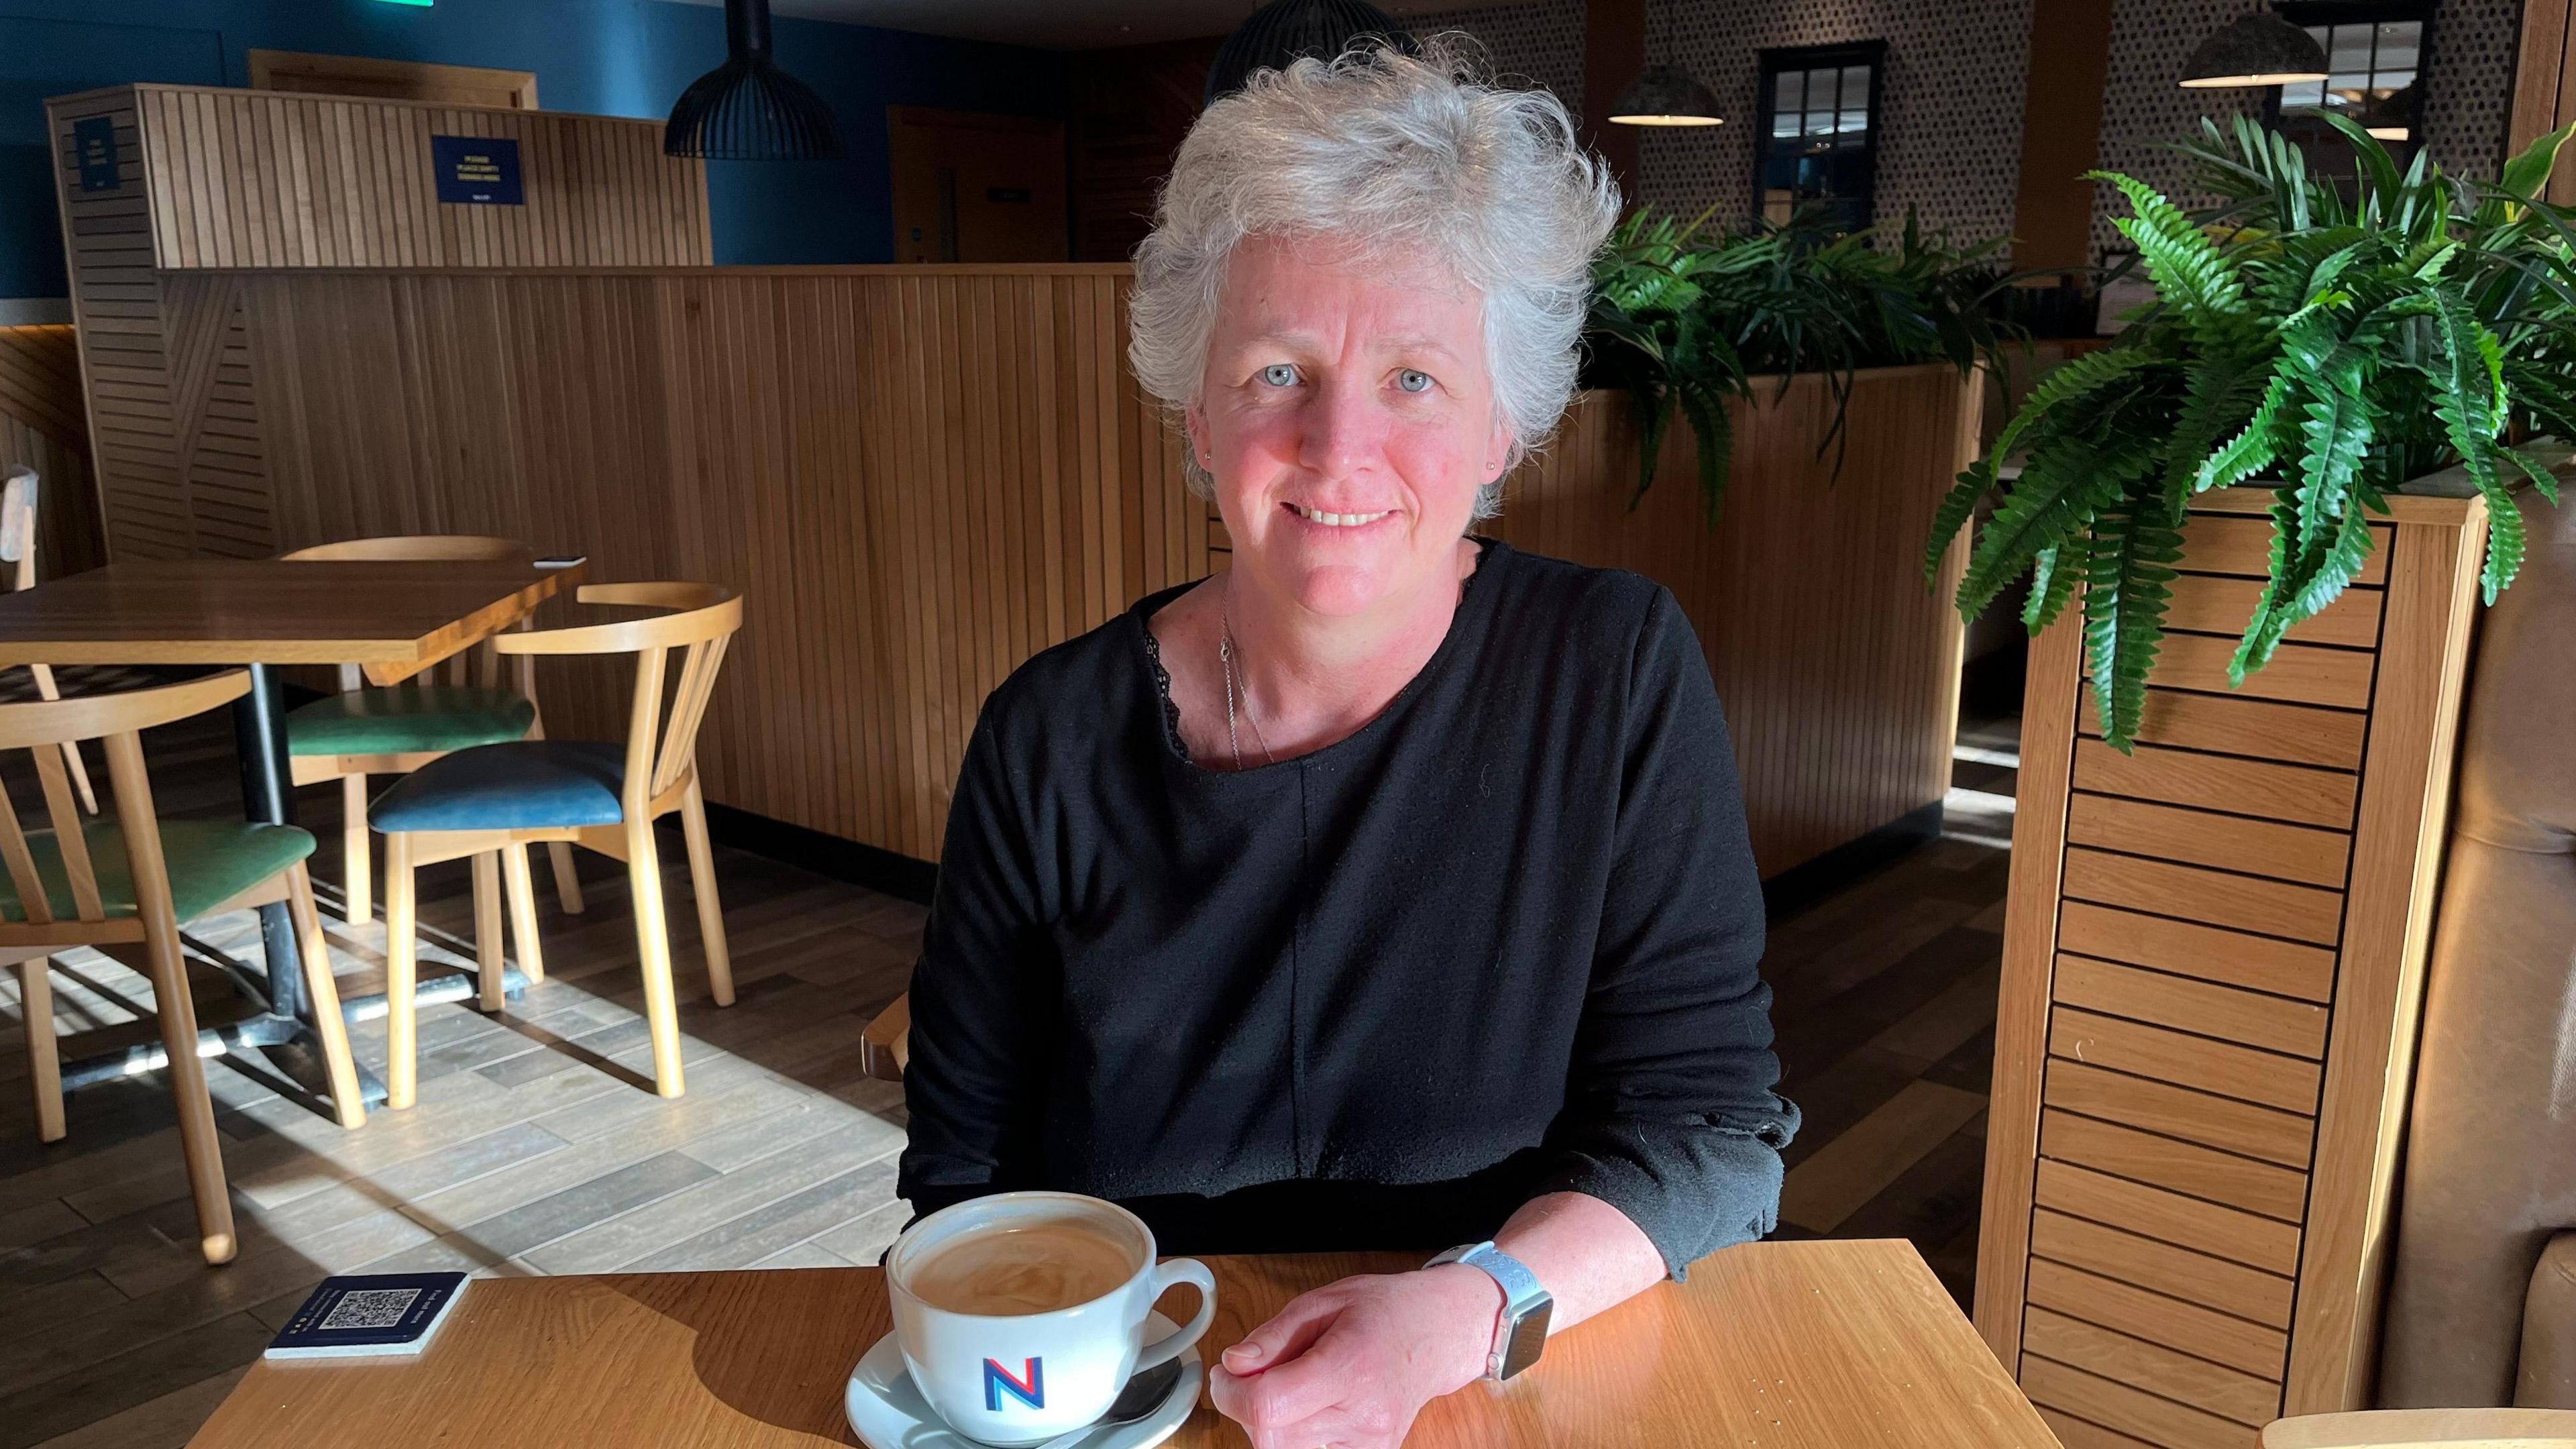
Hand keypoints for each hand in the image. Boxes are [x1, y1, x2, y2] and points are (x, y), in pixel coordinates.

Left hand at [1206, 1265, 1499, 1448]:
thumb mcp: (1323, 1301)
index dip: (1231, 1394)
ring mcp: (1369, 1442)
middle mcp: (1363, 1413)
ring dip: (1271, 1422)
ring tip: (1291, 1385)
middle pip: (1271, 1437)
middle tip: (1255, 1374)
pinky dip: (1296, 1432)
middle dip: (1246, 1406)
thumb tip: (1235, 1365)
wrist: (1441, 1333)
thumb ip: (1273, 1336)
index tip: (1227, 1375)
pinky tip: (1310, 1404)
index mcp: (1350, 1365)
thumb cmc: (1386, 1310)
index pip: (1269, 1405)